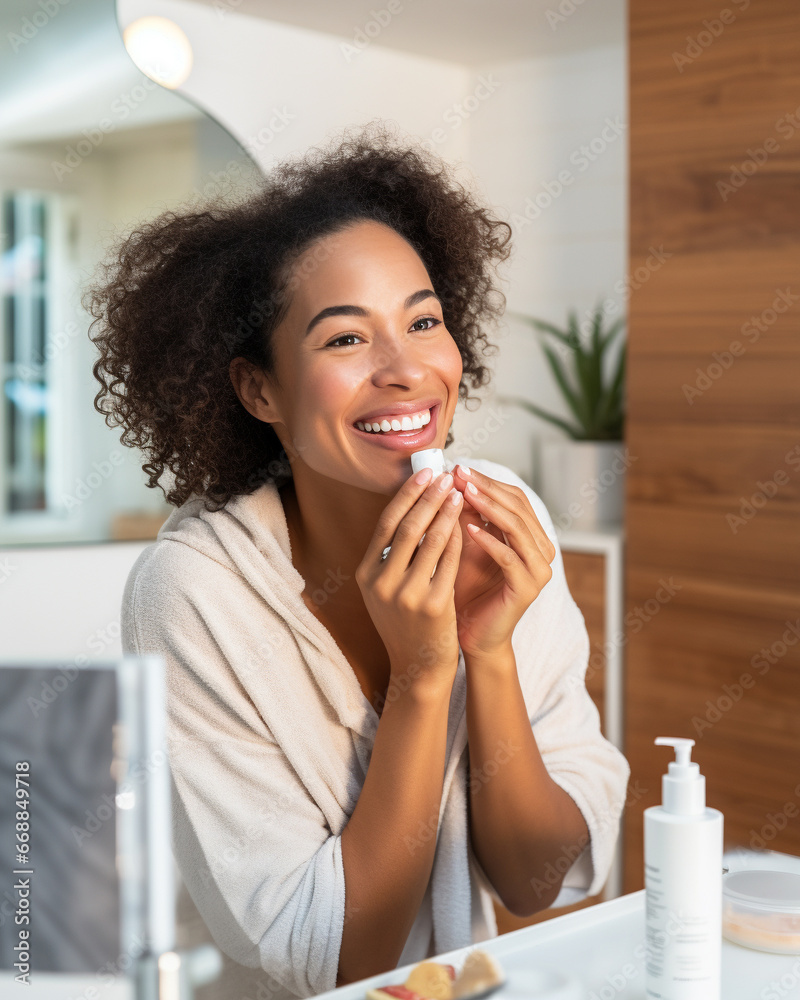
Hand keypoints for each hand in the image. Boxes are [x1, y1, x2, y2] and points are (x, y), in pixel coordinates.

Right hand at [355, 468, 463, 691]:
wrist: (419, 665)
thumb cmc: (406, 621)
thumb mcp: (386, 589)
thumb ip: (392, 554)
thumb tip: (412, 505)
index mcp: (366, 575)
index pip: (386, 524)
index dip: (407, 495)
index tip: (425, 474)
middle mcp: (381, 583)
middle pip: (408, 527)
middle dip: (429, 497)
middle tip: (446, 476)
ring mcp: (406, 596)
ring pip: (430, 542)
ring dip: (447, 512)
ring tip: (461, 494)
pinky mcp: (432, 606)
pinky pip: (449, 563)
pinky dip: (459, 539)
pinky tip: (469, 523)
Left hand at [450, 464, 556, 658]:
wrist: (469, 634)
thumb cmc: (466, 589)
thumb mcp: (465, 544)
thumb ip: (466, 515)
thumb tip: (453, 478)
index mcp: (531, 536)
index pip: (514, 498)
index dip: (487, 481)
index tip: (458, 468)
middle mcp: (542, 550)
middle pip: (518, 507)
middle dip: (487, 488)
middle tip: (459, 474)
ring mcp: (539, 570)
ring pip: (517, 528)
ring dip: (489, 507)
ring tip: (462, 493)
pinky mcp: (528, 588)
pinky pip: (509, 557)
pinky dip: (489, 540)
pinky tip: (467, 528)